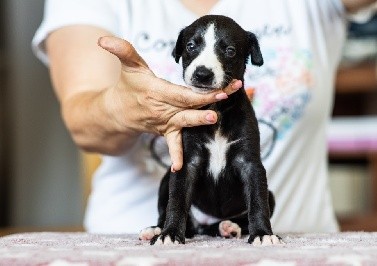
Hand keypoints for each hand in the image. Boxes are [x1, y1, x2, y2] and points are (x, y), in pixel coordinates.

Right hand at [98, 36, 241, 170]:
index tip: (218, 87)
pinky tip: (178, 168)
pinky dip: (176, 155)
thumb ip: (122, 51)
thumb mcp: (127, 67)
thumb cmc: (127, 87)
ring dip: (201, 120)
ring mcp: (164, 122)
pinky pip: (172, 143)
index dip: (198, 91)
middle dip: (208, 101)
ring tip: (214, 119)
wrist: (117, 113)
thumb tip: (103, 39)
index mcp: (156, 92)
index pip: (181, 93)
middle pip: (188, 105)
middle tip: (225, 96)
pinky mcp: (166, 131)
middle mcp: (161, 109)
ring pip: (186, 121)